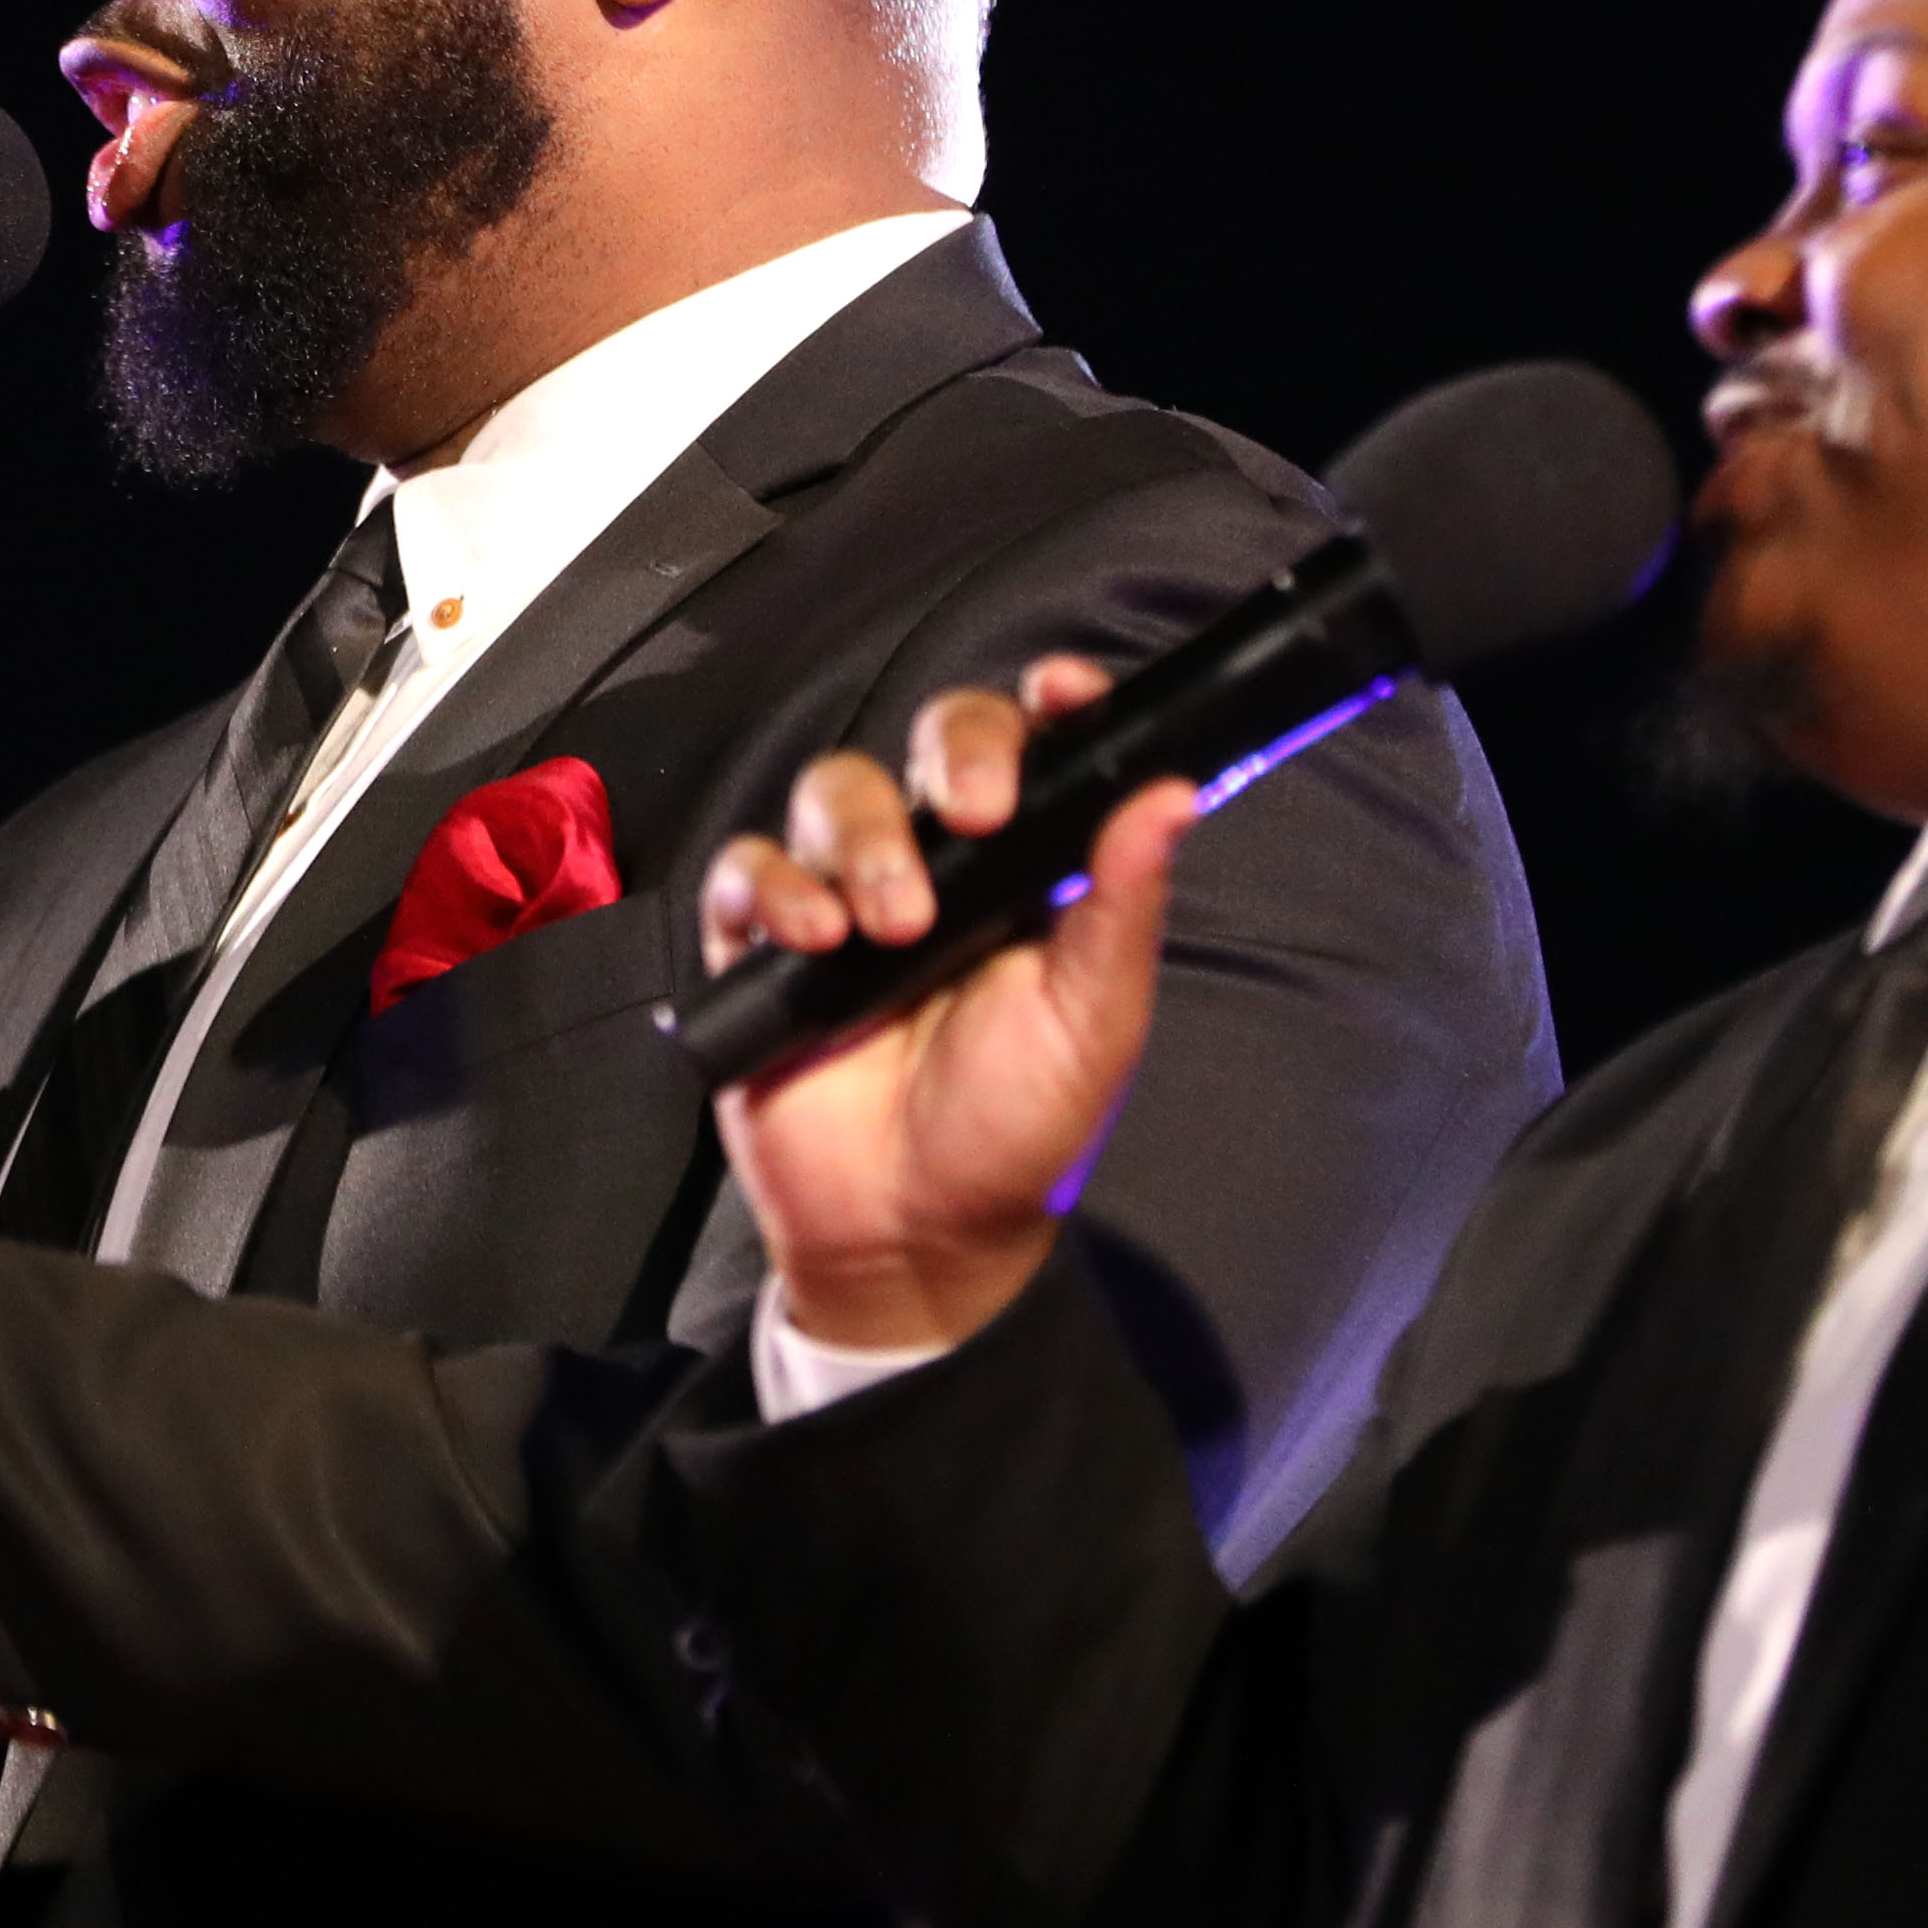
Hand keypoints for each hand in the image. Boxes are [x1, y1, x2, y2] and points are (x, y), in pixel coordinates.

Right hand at [696, 659, 1189, 1357]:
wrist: (913, 1232)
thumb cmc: (1016, 1129)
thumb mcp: (1093, 1019)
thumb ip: (1123, 904)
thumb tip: (1178, 792)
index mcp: (1028, 865)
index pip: (1034, 746)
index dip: (1046, 703)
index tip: (1063, 695)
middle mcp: (939, 862)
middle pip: (931, 739)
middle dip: (953, 756)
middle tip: (976, 814)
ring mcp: (846, 894)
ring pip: (835, 790)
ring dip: (865, 837)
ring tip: (891, 923)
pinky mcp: (766, 942)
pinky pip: (749, 868)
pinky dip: (776, 886)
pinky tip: (816, 939)